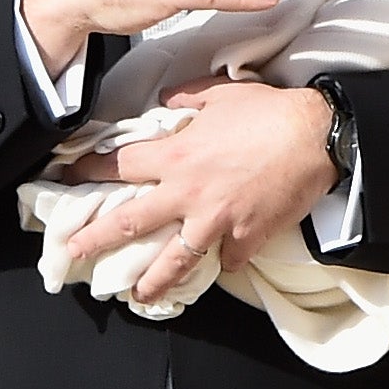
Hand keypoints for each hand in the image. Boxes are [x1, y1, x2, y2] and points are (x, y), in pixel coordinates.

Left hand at [61, 77, 336, 304]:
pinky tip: (217, 266)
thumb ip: (185, 97)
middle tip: (74, 252)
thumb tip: (166, 99)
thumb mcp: (220, 93)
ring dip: (152, 281)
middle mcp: (188, 194)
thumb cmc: (270, 112)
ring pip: (174, 260)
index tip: (70, 177)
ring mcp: (217, 221)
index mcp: (176, 157)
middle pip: (130, 223)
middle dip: (96, 240)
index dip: (89, 171)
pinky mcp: (247, 237)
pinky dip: (223, 262)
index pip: (119, 166)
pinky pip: (228, 259)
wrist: (318, 135)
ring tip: (137, 295)